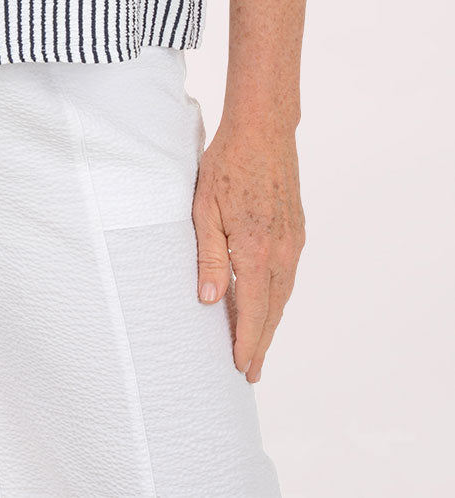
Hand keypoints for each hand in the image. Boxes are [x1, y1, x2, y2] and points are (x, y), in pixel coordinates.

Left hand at [191, 117, 305, 382]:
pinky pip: (288, 273)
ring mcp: (293, 240)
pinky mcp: (297, 229)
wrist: (263, 130)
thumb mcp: (205, 209)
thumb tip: (211, 300)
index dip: (247, 341)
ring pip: (284, 292)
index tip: (241, 367)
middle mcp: (282, 251)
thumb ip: (210, 257)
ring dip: (272, 321)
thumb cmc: (227, 164)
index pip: (254, 311)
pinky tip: (269, 301)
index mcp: (256, 250)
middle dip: (261, 342)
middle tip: (250, 372)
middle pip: (274, 309)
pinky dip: (278, 296)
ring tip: (258, 344)